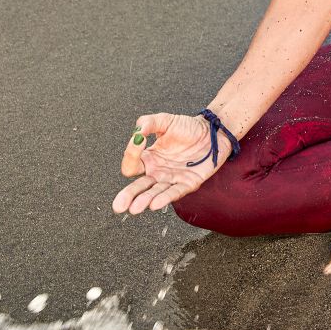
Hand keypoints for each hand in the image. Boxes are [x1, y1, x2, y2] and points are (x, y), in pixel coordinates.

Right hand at [111, 112, 233, 214]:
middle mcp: (157, 171)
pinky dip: (164, 198)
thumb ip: (149, 123)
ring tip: (135, 208)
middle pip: (138, 186)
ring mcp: (171, 179)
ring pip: (154, 193)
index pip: (132, 164)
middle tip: (118, 206)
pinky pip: (174, 193)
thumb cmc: (188, 127)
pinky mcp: (187, 184)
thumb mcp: (166, 120)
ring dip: (144, 200)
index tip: (139, 140)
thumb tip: (136, 131)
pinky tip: (154, 204)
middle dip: (128, 195)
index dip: (131, 153)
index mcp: (149, 158)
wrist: (212, 132)